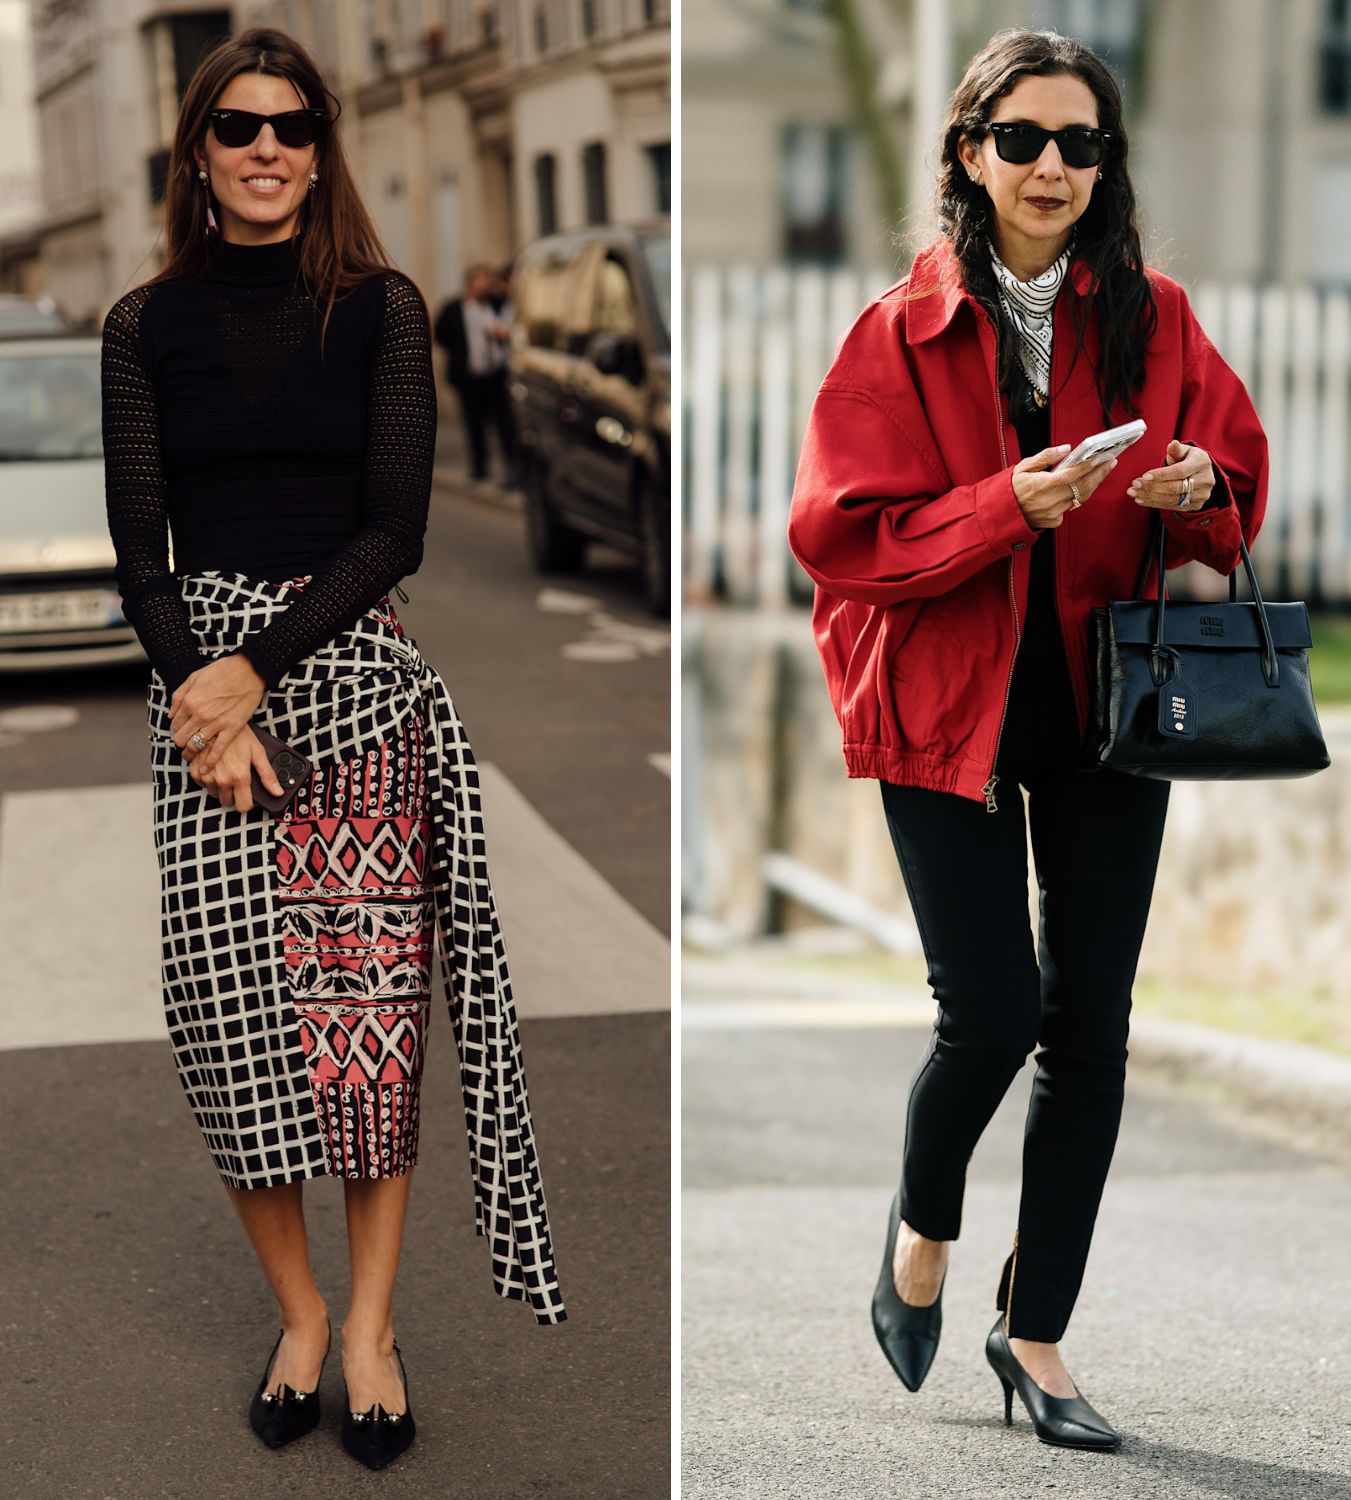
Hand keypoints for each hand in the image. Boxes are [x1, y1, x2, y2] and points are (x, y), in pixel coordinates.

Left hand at [168, 652, 266, 774]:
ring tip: (192, 756)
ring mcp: (216, 723)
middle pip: (182, 738)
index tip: (180, 732)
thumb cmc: (223, 670)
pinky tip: (206, 769)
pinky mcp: (232, 728)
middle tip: (185, 745)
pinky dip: (210, 761)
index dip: (176, 730)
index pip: (175, 725)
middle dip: (181, 743)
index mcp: (190, 702)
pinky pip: (218, 749)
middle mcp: (200, 714)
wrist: (249, 670)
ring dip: (192, 753)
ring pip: (196, 746)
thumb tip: (171, 714)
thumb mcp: (194, 677)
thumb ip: (179, 696)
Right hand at [190, 723, 285, 813]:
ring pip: (214, 794)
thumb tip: (278, 792)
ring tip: (226, 771)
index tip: (248, 796)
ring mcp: (207, 776)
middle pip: (227, 802)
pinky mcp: (195, 771)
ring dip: (220, 788)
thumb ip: (267, 774)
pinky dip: (208, 779)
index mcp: (239, 777)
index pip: (243, 806)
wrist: (215, 721)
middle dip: (233, 795)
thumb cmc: (239, 735)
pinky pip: (201, 784)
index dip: (247, 803)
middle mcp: (222, 780)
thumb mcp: (258, 752)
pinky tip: (215, 768)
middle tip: (237, 781)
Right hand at [1011, 444, 1118, 529]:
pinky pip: (1071, 506)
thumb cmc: (1012, 489)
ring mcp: (1053, 513)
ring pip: (1080, 497)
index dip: (1089, 466)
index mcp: (1041, 485)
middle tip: (1111, 462)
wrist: (1001, 514)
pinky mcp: (1055, 521)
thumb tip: (1066, 449)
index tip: (1101, 457)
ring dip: (1092, 484)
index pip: (1072, 475)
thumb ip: (1045, 457)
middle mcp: (1050, 501)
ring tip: (1102, 471)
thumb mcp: (1023, 467)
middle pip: (1082, 486)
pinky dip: (1076, 496)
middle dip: (1099, 474)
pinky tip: (1080, 487)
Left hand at [1126, 440, 1214, 509]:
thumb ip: (1176, 450)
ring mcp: (1201, 495)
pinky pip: (1171, 506)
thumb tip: (1173, 444)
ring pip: (1171, 499)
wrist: (1201, 473)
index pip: (1179, 471)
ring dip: (1150, 497)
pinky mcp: (1195, 505)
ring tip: (1134, 493)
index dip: (1161, 475)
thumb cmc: (1189, 459)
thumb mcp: (1184, 451)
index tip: (1144, 476)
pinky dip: (1154, 503)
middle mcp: (1205, 480)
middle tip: (1135, 485)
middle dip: (1151, 487)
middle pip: (1174, 487)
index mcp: (1202, 463)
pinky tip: (1142, 499)